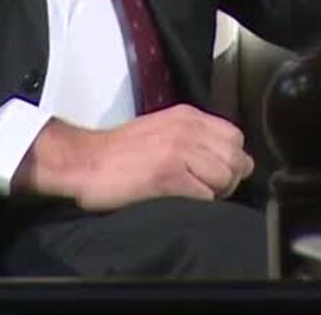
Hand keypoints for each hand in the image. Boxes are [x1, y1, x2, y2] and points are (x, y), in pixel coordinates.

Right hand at [13, 104, 254, 210]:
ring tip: (192, 195)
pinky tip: (179, 201)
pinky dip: (199, 204)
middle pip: (236, 159)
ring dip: (214, 193)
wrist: (83, 161)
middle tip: (208, 189)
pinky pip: (205, 196)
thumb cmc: (118, 152)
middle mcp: (187, 130)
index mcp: (187, 116)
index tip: (218, 172)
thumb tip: (224, 159)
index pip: (235, 137)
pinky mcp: (168, 177)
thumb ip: (193, 137)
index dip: (232, 159)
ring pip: (225, 178)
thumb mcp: (162, 129)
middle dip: (229, 179)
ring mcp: (178, 152)